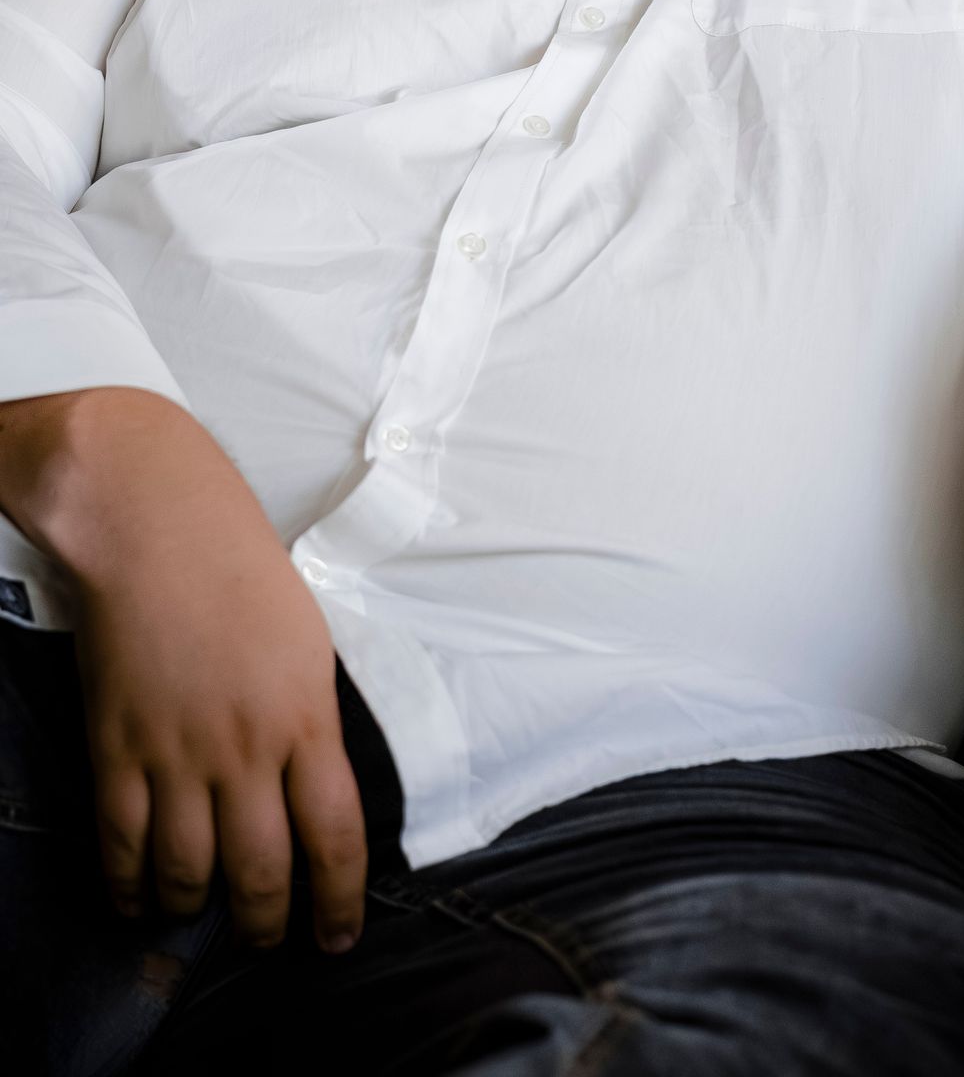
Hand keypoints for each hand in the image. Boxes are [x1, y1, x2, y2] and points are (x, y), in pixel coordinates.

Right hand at [63, 398, 367, 953]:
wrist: (161, 530)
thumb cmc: (245, 570)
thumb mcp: (309, 643)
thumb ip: (312, 718)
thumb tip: (316, 780)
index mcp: (306, 718)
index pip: (336, 835)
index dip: (340, 900)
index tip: (338, 933)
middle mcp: (245, 750)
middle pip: (262, 871)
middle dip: (267, 923)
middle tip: (268, 940)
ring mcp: (177, 754)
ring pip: (189, 872)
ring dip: (196, 909)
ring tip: (201, 916)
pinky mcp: (117, 748)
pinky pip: (121, 843)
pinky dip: (127, 886)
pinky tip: (136, 900)